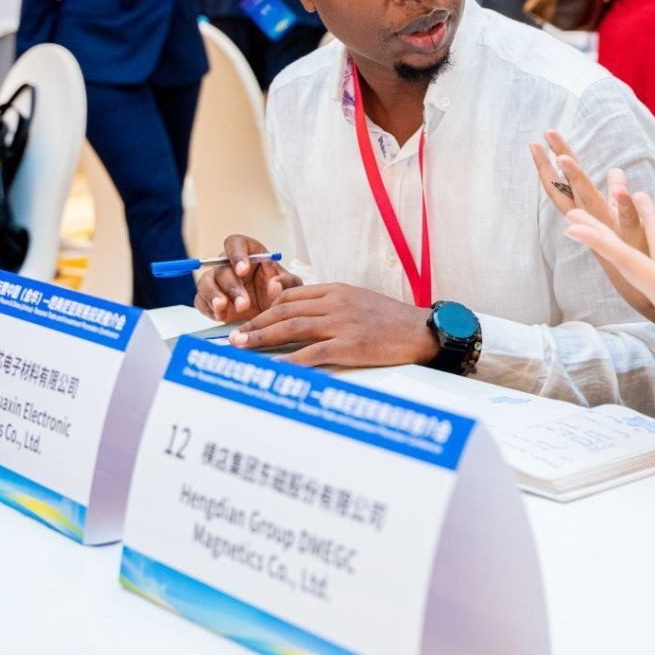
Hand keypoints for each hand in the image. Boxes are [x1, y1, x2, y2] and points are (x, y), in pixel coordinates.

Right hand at [194, 233, 302, 322]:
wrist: (271, 314)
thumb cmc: (279, 292)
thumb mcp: (290, 286)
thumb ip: (285, 282)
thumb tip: (274, 284)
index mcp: (249, 253)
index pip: (235, 243)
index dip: (237, 254)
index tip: (244, 270)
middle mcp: (229, 264)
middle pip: (221, 268)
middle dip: (232, 287)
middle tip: (244, 304)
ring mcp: (217, 282)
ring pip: (207, 283)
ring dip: (214, 296)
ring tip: (223, 308)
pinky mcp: (209, 299)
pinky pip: (200, 300)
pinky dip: (208, 308)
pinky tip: (220, 316)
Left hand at [227, 283, 439, 368]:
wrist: (420, 331)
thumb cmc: (390, 320)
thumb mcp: (357, 302)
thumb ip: (330, 306)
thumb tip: (301, 317)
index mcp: (336, 290)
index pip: (291, 296)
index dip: (266, 309)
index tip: (250, 321)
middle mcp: (335, 303)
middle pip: (285, 310)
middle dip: (256, 323)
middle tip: (235, 336)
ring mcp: (342, 323)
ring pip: (292, 328)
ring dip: (262, 338)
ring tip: (242, 347)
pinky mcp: (350, 345)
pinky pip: (312, 352)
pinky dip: (290, 359)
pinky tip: (274, 365)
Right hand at [530, 131, 654, 321]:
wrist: (653, 294)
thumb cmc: (638, 255)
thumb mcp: (626, 221)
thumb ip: (618, 196)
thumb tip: (616, 171)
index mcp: (594, 217)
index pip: (564, 189)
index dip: (548, 167)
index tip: (536, 142)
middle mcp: (598, 223)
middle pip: (570, 190)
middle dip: (553, 166)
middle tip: (539, 142)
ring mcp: (614, 230)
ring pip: (593, 203)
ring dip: (577, 181)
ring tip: (566, 159)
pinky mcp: (636, 239)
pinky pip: (630, 220)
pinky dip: (625, 205)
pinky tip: (621, 188)